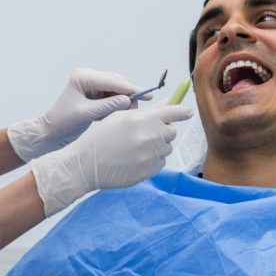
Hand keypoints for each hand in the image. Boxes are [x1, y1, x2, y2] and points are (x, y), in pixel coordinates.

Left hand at [7, 68, 145, 160]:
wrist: (51, 132)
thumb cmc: (63, 122)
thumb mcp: (86, 114)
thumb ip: (107, 106)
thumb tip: (128, 100)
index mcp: (83, 77)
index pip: (112, 81)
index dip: (130, 88)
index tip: (147, 95)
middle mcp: (88, 77)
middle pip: (117, 82)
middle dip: (127, 96)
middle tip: (134, 111)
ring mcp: (92, 85)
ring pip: (117, 90)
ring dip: (122, 102)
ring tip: (122, 115)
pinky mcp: (95, 94)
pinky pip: (112, 97)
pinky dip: (116, 106)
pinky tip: (112, 116)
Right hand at [30, 104, 192, 215]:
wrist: (86, 164)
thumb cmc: (101, 137)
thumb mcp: (120, 117)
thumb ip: (147, 111)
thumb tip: (168, 104)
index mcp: (141, 119)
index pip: (172, 112)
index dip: (182, 111)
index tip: (188, 112)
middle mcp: (149, 137)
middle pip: (171, 131)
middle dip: (163, 130)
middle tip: (147, 132)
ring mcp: (149, 156)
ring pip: (166, 148)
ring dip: (158, 146)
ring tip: (137, 147)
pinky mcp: (148, 172)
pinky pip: (160, 162)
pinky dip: (153, 160)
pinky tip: (136, 158)